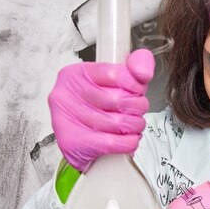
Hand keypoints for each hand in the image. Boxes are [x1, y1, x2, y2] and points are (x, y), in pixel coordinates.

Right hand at [48, 49, 154, 171]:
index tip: (137, 90)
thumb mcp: (116, 79)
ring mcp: (65, 120)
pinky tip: (126, 138)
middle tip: (134, 110)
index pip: (115, 74)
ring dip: (135, 125)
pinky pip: (114, 143)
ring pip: (119, 123)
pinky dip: (129, 142)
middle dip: (137, 107)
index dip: (135, 84)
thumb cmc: (98, 107)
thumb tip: (143, 71)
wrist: (78, 140)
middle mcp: (66, 95)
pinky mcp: (72, 143)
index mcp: (76, 74)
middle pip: (118, 99)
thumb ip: (136, 65)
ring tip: (131, 124)